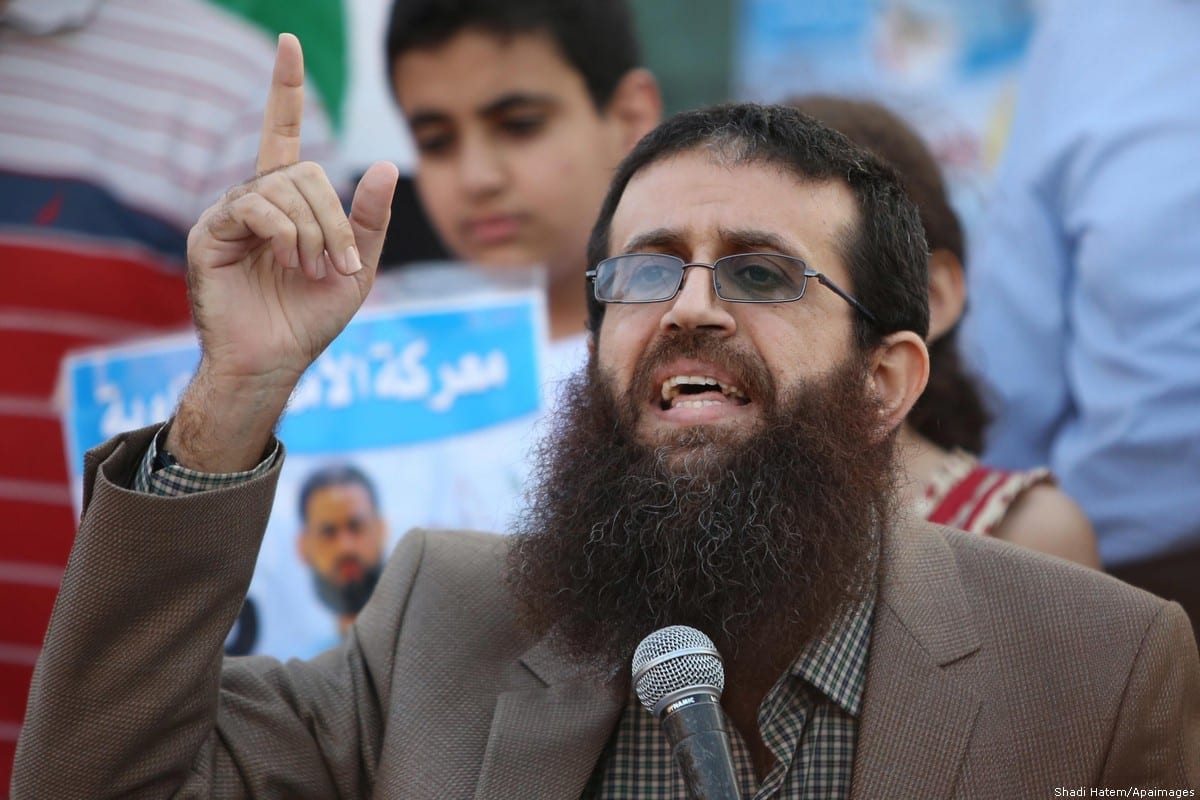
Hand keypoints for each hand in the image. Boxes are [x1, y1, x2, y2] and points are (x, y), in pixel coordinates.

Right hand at [169, 34, 398, 470]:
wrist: (274, 362)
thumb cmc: (310, 318)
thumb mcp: (356, 266)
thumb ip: (369, 219)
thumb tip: (383, 163)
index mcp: (286, 203)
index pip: (281, 131)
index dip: (284, 89)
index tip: (288, 44)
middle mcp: (254, 201)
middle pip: (304, 171)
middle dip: (334, 217)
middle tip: (337, 262)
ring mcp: (228, 216)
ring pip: (284, 188)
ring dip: (314, 231)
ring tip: (311, 269)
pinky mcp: (209, 235)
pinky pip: (253, 207)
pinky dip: (284, 232)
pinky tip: (289, 260)